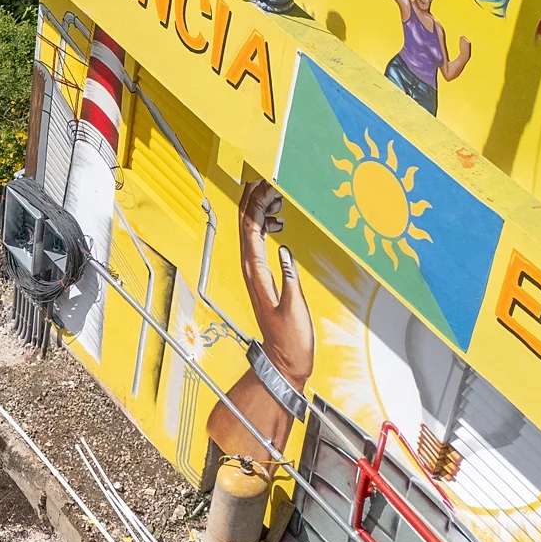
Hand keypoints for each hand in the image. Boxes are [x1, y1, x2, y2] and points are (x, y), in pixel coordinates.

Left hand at [237, 180, 313, 383]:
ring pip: (250, 232)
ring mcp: (254, 273)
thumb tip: (285, 251)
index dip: (257, 203)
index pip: (250, 229)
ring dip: (260, 211)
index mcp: (256, 273)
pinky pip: (258, 244)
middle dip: (253, 199)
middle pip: (245, 225)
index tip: (268, 184)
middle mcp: (251, 270)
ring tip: (275, 196)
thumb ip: (290, 280)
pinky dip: (265, 227)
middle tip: (267, 179)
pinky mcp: (262, 278)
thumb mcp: (294, 310)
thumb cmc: (291, 341)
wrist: (284, 362)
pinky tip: (277, 224)